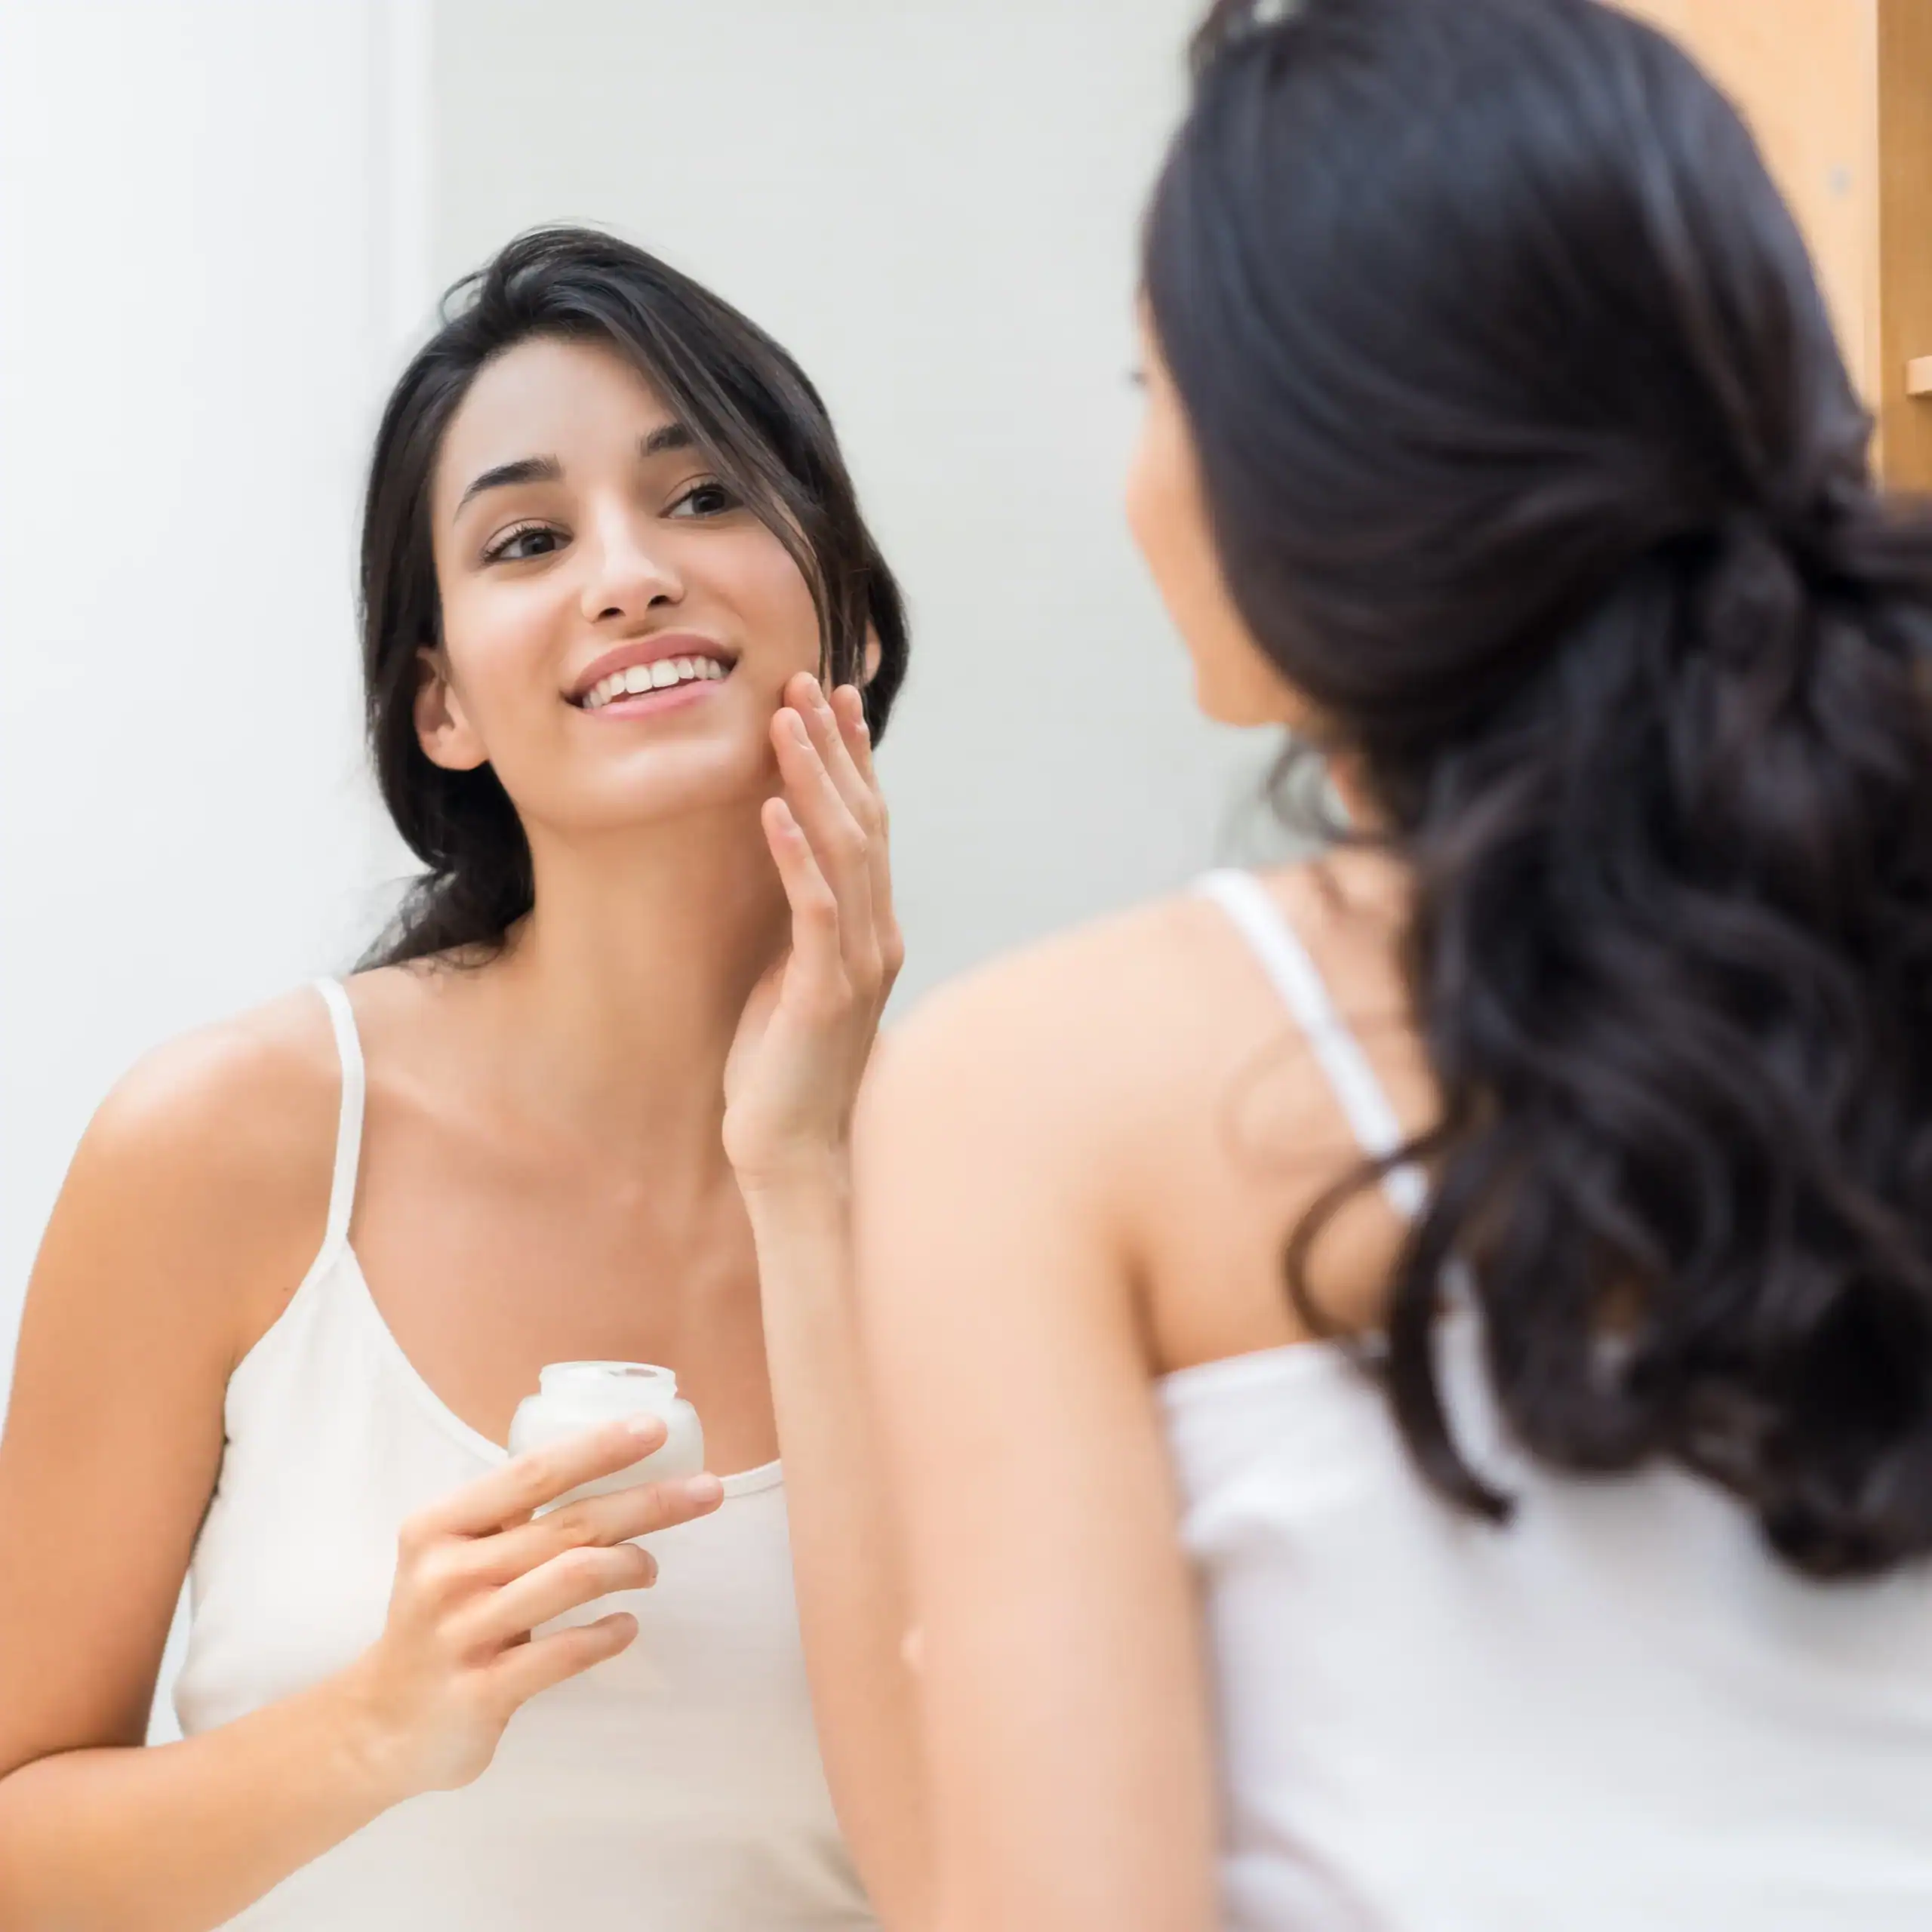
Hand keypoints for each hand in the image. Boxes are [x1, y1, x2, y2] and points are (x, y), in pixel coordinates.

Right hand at [332, 1417, 722, 1798]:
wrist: (380, 1725)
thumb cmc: (438, 1620)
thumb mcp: (453, 1555)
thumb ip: (511, 1519)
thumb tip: (605, 1470)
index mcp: (440, 1526)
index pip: (533, 1472)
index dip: (599, 1447)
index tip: (654, 1428)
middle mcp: (448, 1573)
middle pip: (570, 1523)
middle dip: (649, 1502)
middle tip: (707, 1492)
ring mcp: (464, 1633)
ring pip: (575, 1577)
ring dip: (632, 1564)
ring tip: (651, 1567)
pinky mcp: (482, 1691)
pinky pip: (566, 1652)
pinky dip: (609, 1633)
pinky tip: (627, 1626)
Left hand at [724, 673, 901, 1191]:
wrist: (793, 1152)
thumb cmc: (783, 1069)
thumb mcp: (795, 978)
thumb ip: (804, 924)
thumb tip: (787, 867)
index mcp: (874, 930)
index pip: (870, 825)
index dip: (854, 758)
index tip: (833, 697)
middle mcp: (880, 936)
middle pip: (865, 821)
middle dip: (835, 748)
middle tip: (806, 682)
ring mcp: (859, 964)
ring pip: (845, 852)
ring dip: (813, 780)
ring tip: (784, 721)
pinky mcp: (826, 993)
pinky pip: (814, 909)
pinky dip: (793, 854)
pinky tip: (769, 809)